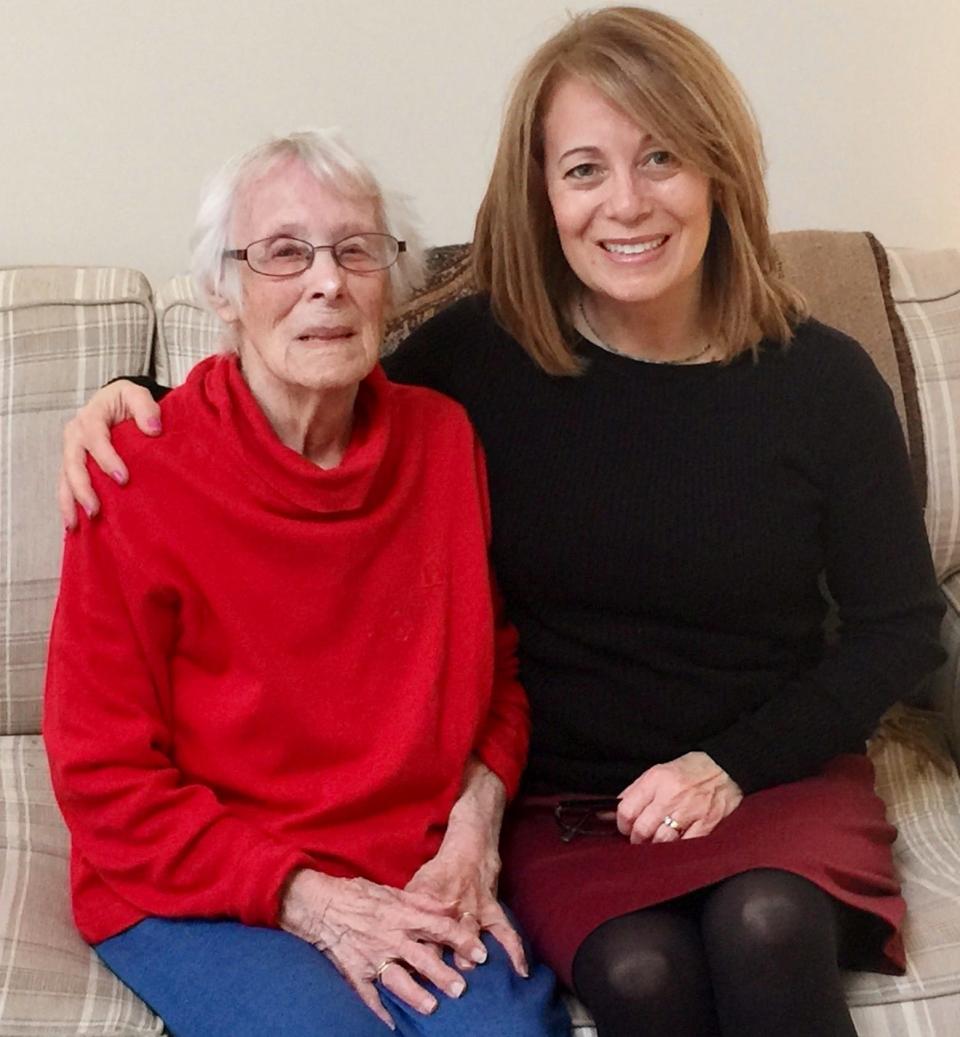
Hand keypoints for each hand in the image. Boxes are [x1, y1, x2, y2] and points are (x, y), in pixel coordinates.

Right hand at [58, 381, 160, 528]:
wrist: (116, 405)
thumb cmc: (127, 402)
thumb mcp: (137, 395)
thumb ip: (146, 408)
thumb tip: (153, 429)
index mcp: (90, 417)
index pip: (95, 438)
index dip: (106, 459)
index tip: (122, 479)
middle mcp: (75, 435)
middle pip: (73, 463)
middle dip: (82, 488)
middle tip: (96, 510)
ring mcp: (72, 452)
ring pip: (65, 478)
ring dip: (70, 502)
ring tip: (76, 524)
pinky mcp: (73, 466)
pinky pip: (66, 486)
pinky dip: (68, 505)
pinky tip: (73, 524)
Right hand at [280, 869, 486, 1029]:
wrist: (319, 904)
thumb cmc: (358, 894)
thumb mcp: (392, 891)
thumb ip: (423, 902)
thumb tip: (451, 908)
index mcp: (401, 916)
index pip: (438, 928)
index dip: (460, 940)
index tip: (480, 952)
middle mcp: (389, 938)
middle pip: (421, 958)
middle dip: (442, 974)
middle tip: (462, 988)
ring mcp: (371, 957)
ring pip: (396, 978)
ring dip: (414, 994)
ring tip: (432, 1007)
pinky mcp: (354, 972)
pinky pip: (367, 994)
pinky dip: (379, 1010)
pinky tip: (392, 1025)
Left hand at [405, 842, 527, 976]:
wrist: (469, 849)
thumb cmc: (438, 873)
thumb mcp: (415, 887)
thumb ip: (407, 913)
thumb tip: (395, 942)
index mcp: (426, 904)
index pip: (417, 934)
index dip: (413, 956)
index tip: (410, 979)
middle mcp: (448, 908)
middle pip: (443, 939)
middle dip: (441, 962)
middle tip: (438, 984)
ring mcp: (472, 910)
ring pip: (470, 935)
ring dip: (469, 955)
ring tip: (469, 978)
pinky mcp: (491, 909)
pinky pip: (506, 931)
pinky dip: (515, 951)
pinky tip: (521, 972)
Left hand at [617, 751, 742, 843]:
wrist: (726, 768)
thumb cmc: (692, 769)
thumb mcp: (659, 770)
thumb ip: (638, 789)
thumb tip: (618, 807)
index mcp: (657, 780)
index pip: (627, 809)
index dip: (622, 823)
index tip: (624, 827)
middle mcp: (671, 796)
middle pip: (642, 829)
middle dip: (636, 838)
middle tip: (638, 838)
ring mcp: (689, 812)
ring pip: (661, 840)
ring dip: (654, 845)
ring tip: (655, 842)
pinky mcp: (706, 825)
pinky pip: (685, 845)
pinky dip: (677, 848)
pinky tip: (674, 845)